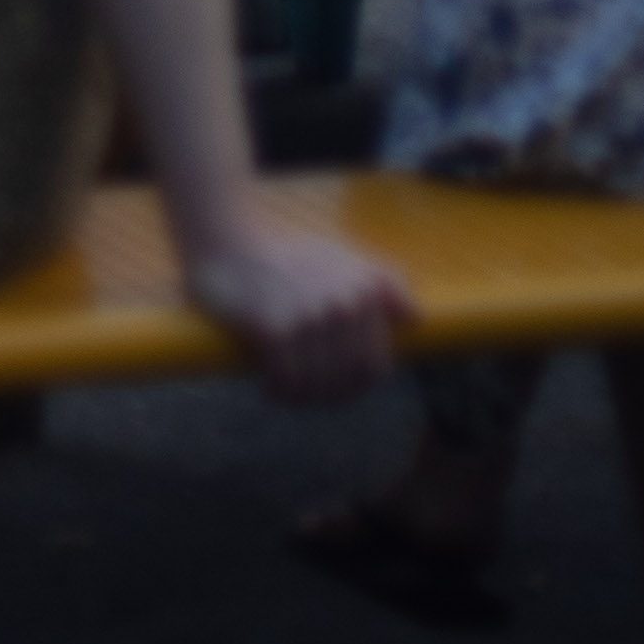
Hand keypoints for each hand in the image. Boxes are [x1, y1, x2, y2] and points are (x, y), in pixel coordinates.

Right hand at [185, 222, 410, 403]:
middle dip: (326, 395)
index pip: (375, 366)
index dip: (353, 385)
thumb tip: (416, 319)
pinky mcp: (277, 327)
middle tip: (303, 391)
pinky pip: (287, 381)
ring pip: (317, 386)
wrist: (228, 246)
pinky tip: (268, 383)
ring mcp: (312, 315)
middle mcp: (344, 302)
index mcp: (364, 288)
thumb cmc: (286, 258)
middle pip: (347, 380)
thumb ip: (382, 283)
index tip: (331, 384)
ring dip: (300, 397)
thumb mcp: (340, 258)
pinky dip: (278, 390)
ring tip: (285, 388)